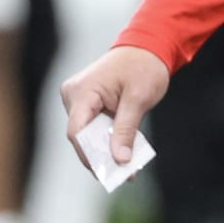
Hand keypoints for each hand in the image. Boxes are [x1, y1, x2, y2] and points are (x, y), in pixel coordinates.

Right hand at [62, 45, 170, 167]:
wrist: (148, 47)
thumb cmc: (144, 67)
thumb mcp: (138, 99)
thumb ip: (126, 129)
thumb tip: (120, 159)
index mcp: (82, 91)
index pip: (77, 131)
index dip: (89, 155)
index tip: (106, 172)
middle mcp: (75, 95)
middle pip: (82, 137)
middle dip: (102, 157)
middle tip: (124, 176)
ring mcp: (80, 100)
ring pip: (89, 135)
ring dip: (108, 152)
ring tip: (129, 170)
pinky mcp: (88, 105)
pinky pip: (96, 128)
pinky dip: (110, 141)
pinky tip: (127, 155)